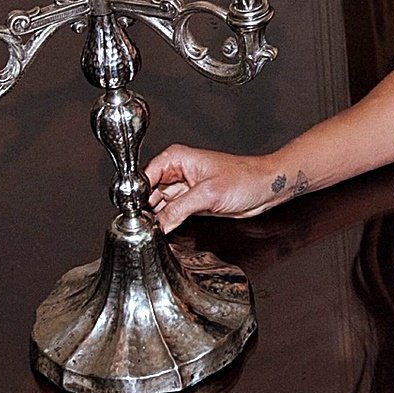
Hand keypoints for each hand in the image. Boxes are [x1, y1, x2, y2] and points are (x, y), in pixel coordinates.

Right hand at [144, 144, 274, 232]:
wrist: (265, 189)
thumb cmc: (244, 179)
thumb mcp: (208, 194)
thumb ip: (178, 210)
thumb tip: (155, 225)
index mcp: (176, 159)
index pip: (143, 177)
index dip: (134, 196)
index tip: (128, 215)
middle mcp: (176, 172)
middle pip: (146, 194)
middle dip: (142, 211)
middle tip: (137, 229)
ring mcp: (182, 189)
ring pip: (156, 207)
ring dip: (153, 220)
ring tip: (147, 233)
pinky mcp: (189, 203)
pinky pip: (169, 215)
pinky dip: (165, 224)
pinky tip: (160, 233)